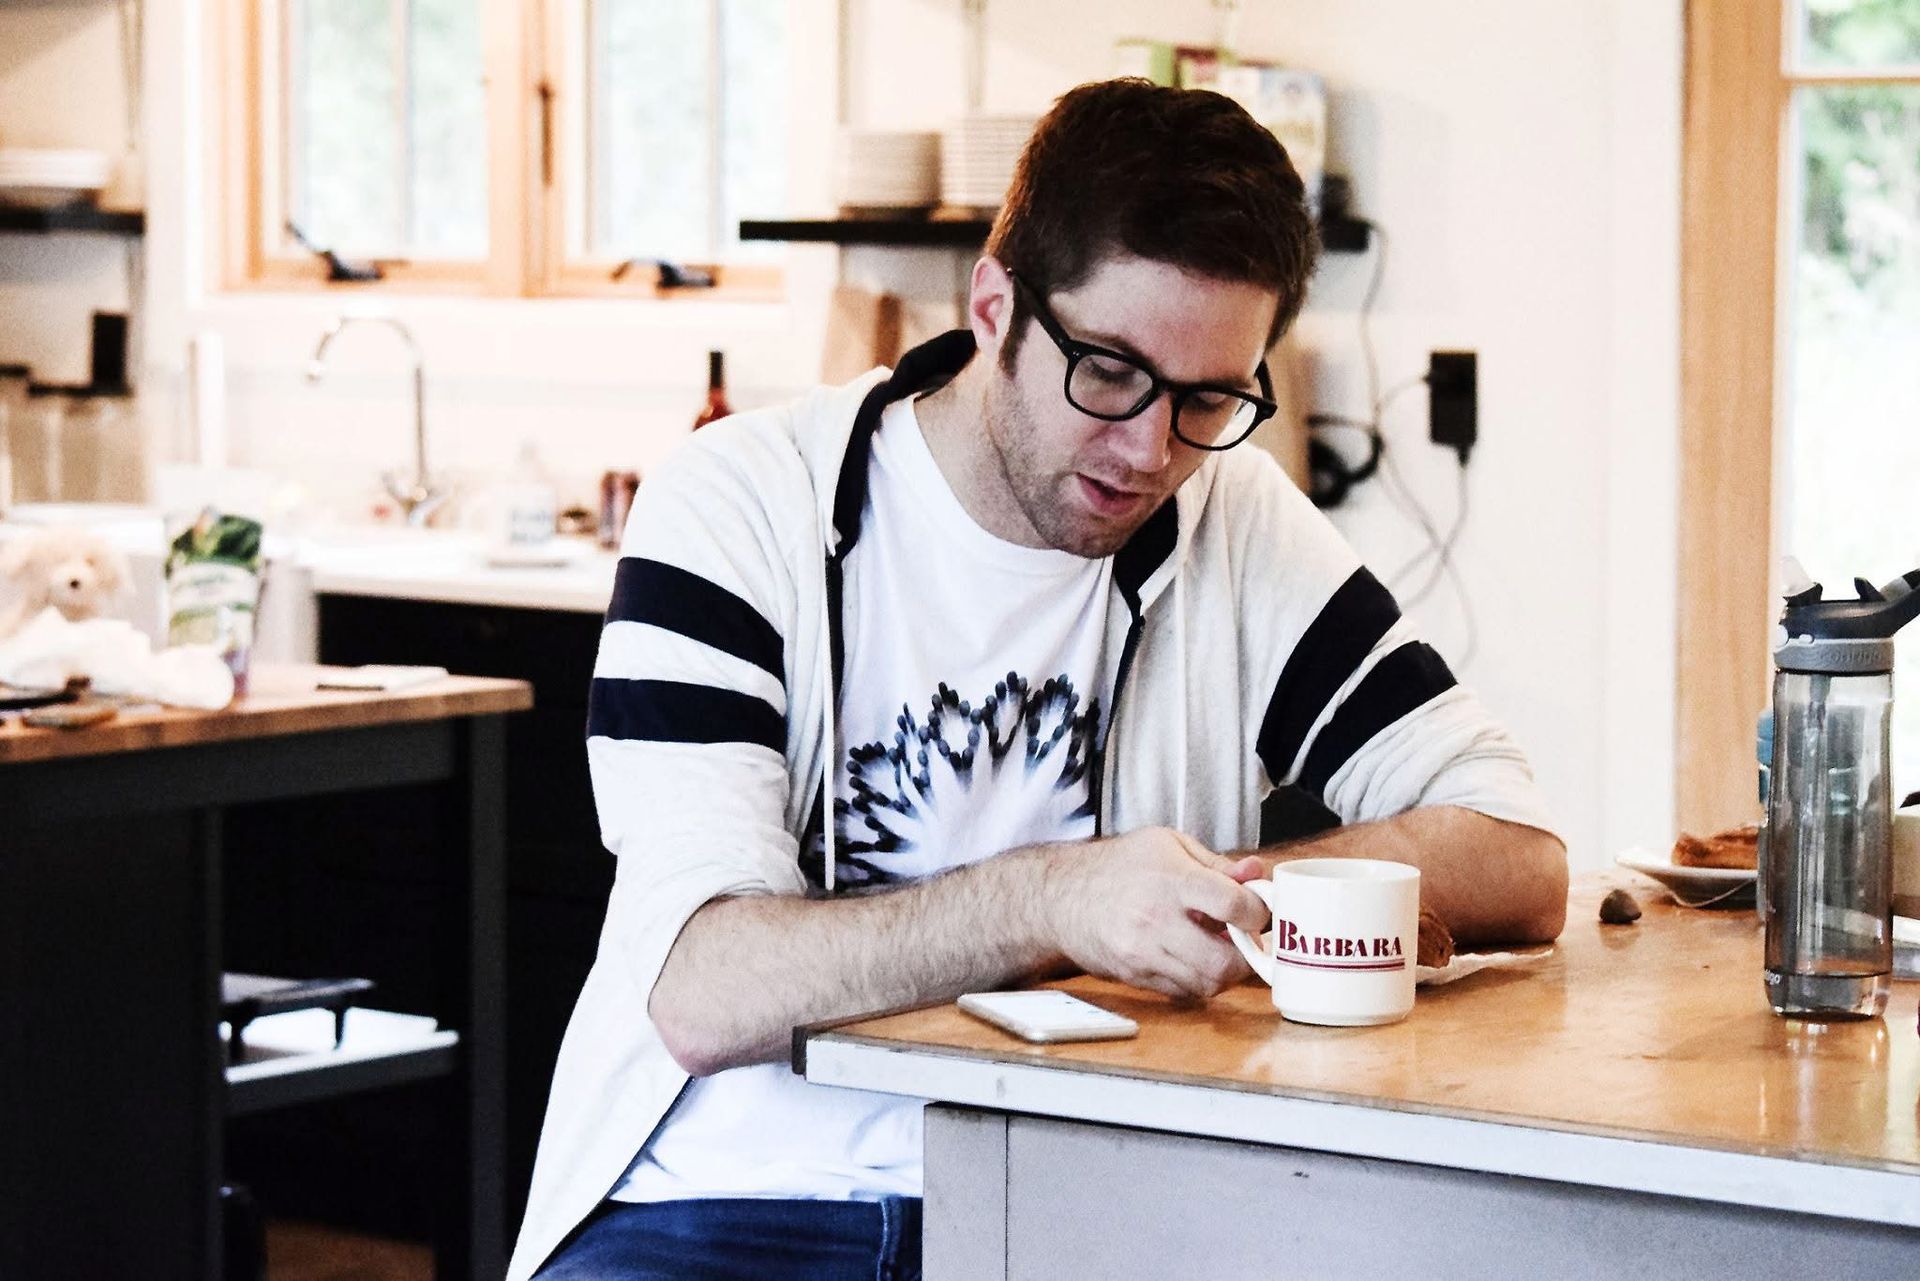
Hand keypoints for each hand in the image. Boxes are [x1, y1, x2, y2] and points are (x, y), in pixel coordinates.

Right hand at [1041, 827, 1270, 999]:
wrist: (1062, 896)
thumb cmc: (1118, 866)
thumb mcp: (1168, 845)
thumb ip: (1216, 863)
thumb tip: (1255, 874)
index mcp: (1170, 880)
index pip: (1233, 905)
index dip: (1258, 912)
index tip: (1257, 911)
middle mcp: (1156, 920)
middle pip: (1225, 961)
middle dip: (1247, 956)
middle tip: (1247, 942)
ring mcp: (1143, 953)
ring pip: (1206, 983)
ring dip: (1223, 970)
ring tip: (1218, 947)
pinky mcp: (1135, 976)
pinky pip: (1182, 991)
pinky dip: (1197, 979)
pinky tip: (1192, 957)